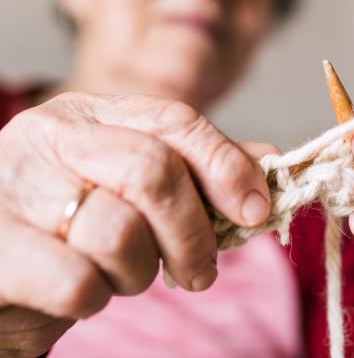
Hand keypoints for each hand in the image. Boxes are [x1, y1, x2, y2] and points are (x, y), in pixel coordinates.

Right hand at [0, 92, 269, 356]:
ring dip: (140, 270)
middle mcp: (50, 136)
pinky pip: (76, 280)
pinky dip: (95, 298)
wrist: (1, 266)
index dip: (225, 165)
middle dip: (193, 232)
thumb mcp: (134, 188)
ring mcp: (14, 184)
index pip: (175, 121)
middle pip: (154, 170)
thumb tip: (269, 160)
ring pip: (119, 230)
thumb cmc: (75, 225)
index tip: (255, 209)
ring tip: (124, 275)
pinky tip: (83, 292)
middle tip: (199, 270)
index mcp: (92, 114)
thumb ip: (200, 170)